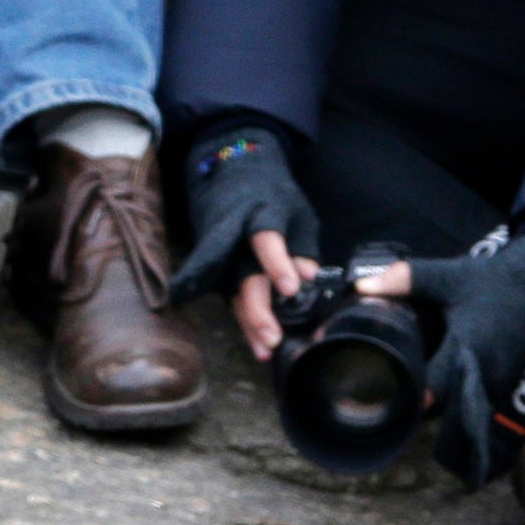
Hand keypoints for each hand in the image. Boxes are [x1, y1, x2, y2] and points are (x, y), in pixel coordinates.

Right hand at [170, 122, 326, 352]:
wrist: (230, 173)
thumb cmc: (272, 195)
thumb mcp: (296, 211)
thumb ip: (302, 245)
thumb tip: (308, 280)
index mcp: (260, 213)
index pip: (266, 240)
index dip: (277, 265)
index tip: (290, 290)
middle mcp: (235, 236)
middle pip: (244, 276)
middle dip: (258, 310)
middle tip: (274, 339)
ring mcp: (221, 254)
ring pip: (234, 294)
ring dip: (249, 324)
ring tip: (264, 351)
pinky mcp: (217, 267)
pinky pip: (231, 297)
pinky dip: (243, 321)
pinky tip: (256, 343)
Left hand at [369, 228, 524, 485]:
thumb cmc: (494, 283)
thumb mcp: (450, 276)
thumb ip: (406, 280)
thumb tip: (362, 286)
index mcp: (468, 347)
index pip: (435, 387)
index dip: (411, 398)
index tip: (389, 399)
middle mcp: (487, 373)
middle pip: (449, 414)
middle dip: (424, 416)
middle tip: (399, 411)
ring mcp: (503, 386)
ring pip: (467, 419)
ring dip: (446, 421)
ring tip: (419, 411)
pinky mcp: (513, 391)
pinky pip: (484, 414)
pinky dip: (465, 416)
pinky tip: (447, 409)